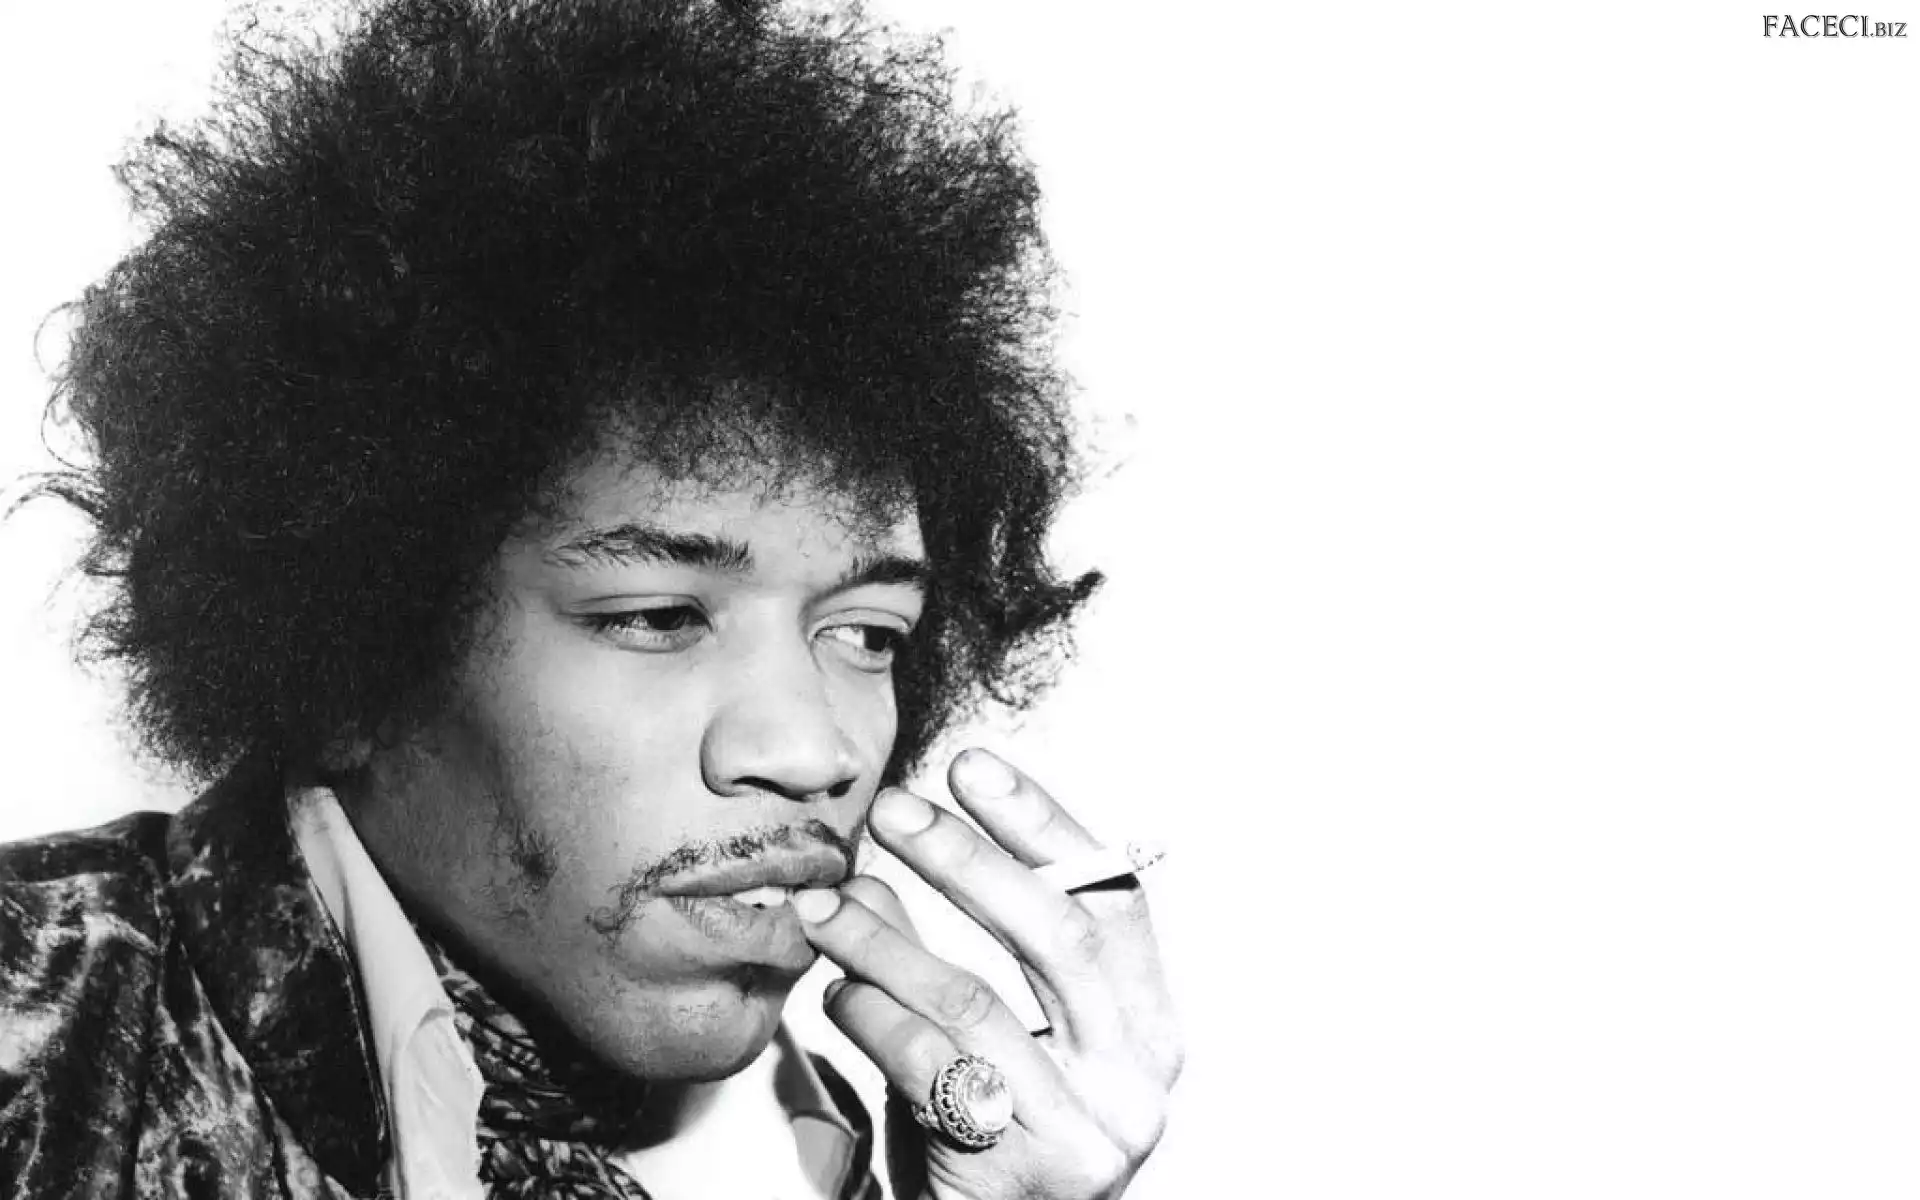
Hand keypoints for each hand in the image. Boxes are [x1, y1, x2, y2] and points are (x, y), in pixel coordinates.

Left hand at [793, 750, 1181, 1199]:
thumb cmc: (986, 1150)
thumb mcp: (978, 1041)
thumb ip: (938, 955)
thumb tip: (877, 867)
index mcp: (1147, 1026)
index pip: (1110, 894)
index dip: (1042, 823)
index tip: (973, 766)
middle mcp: (1137, 1075)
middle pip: (1056, 932)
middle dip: (965, 859)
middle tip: (892, 810)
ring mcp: (1090, 1125)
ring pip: (976, 998)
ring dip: (884, 942)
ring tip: (824, 907)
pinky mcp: (1028, 1167)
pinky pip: (931, 1066)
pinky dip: (872, 1020)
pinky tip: (836, 997)